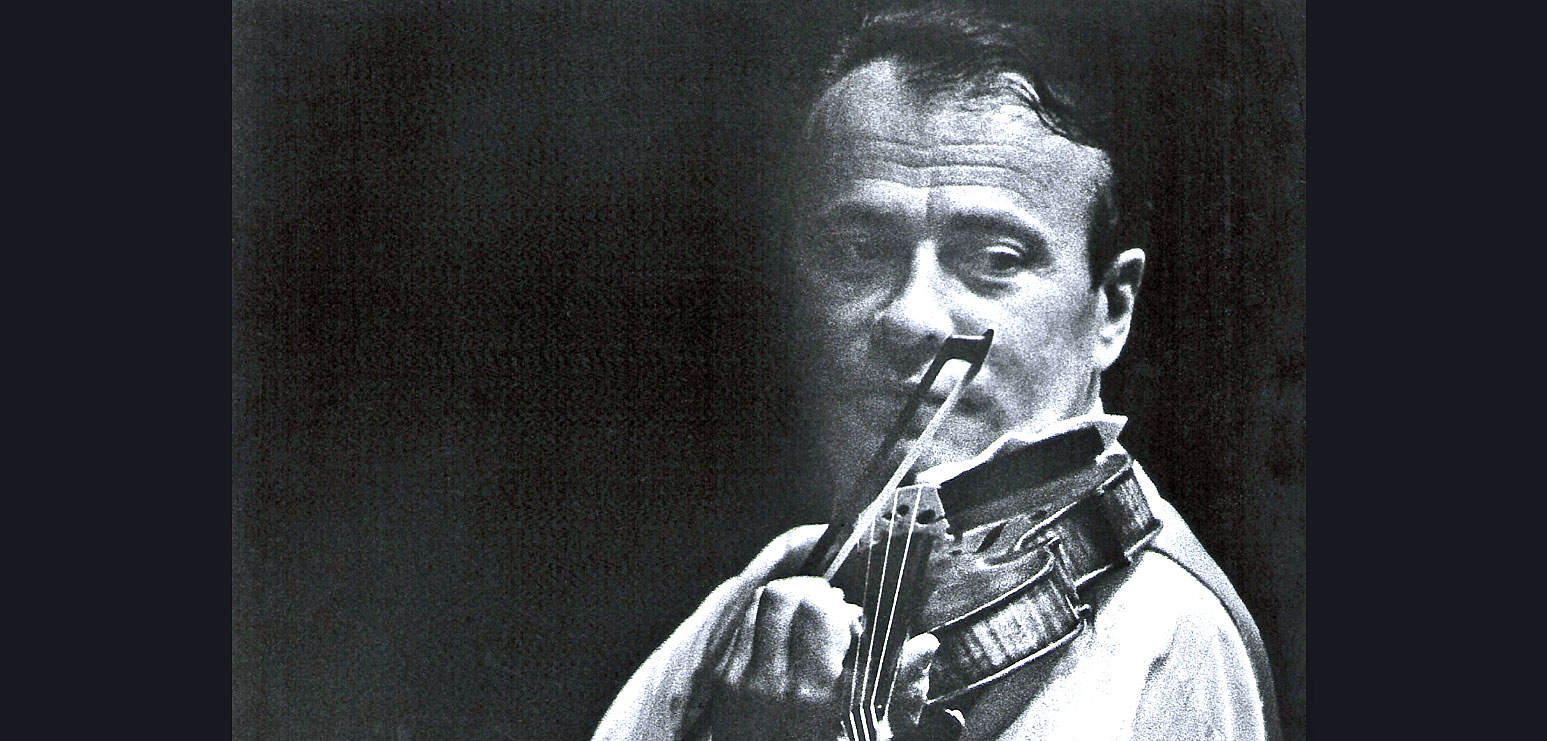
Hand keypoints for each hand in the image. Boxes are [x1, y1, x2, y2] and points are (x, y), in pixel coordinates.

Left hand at [712, 576, 938, 739]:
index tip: (852, 621)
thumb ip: (899, 687)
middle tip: (830, 609)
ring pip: (763, 603)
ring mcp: (743, 677)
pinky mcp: (725, 678)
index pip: (819, 612)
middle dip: (813, 593)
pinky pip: (745, 625)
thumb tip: (926, 644)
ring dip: (790, 600)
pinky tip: (785, 636)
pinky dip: (768, 619)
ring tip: (807, 617)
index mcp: (815, 693)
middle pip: (785, 596)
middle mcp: (774, 681)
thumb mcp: (868, 731)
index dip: (840, 607)